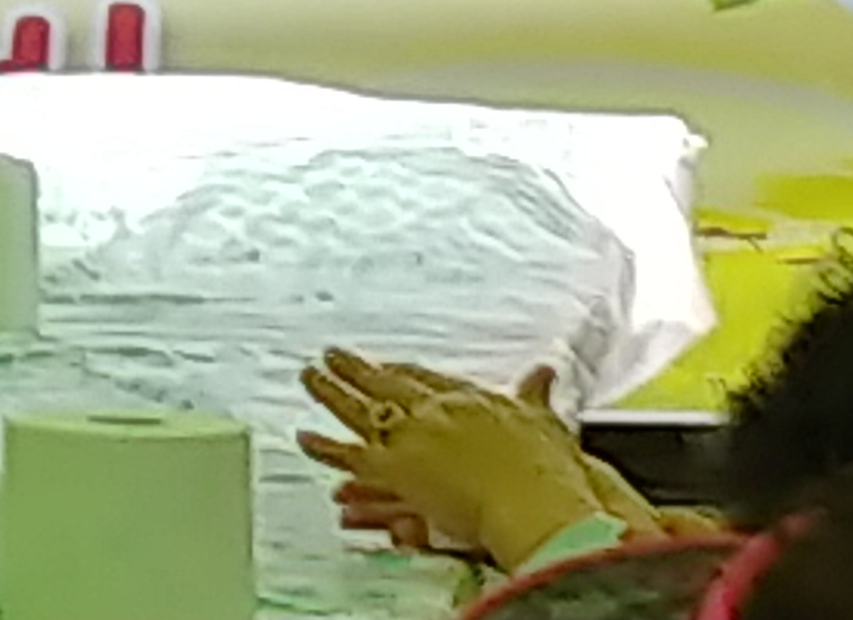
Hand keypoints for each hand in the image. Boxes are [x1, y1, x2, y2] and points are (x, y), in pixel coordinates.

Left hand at [298, 354, 613, 566]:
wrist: (539, 499)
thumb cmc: (550, 470)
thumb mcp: (546, 424)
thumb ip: (537, 396)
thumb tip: (546, 370)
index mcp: (468, 398)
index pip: (427, 378)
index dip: (402, 371)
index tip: (383, 363)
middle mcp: (434, 410)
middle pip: (386, 383)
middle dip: (357, 368)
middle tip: (330, 354)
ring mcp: (411, 436)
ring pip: (360, 409)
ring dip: (330, 392)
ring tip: (307, 376)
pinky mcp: (396, 468)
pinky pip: (351, 456)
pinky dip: (325, 448)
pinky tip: (302, 438)